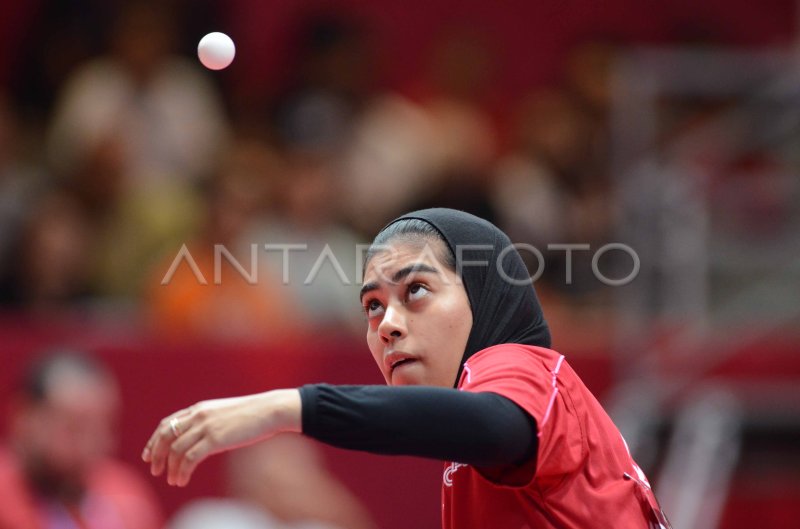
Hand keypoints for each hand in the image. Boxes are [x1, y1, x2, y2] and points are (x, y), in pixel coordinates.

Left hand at [141, 389, 301, 486]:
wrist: (269, 411)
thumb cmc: (252, 416)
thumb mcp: (224, 416)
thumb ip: (208, 425)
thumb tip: (199, 442)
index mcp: (199, 409)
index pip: (167, 423)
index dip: (154, 440)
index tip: (149, 455)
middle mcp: (198, 416)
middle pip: (166, 436)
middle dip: (156, 455)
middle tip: (155, 471)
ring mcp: (206, 427)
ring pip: (175, 450)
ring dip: (171, 468)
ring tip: (173, 480)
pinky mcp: (215, 439)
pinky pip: (189, 458)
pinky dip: (182, 471)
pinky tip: (182, 480)